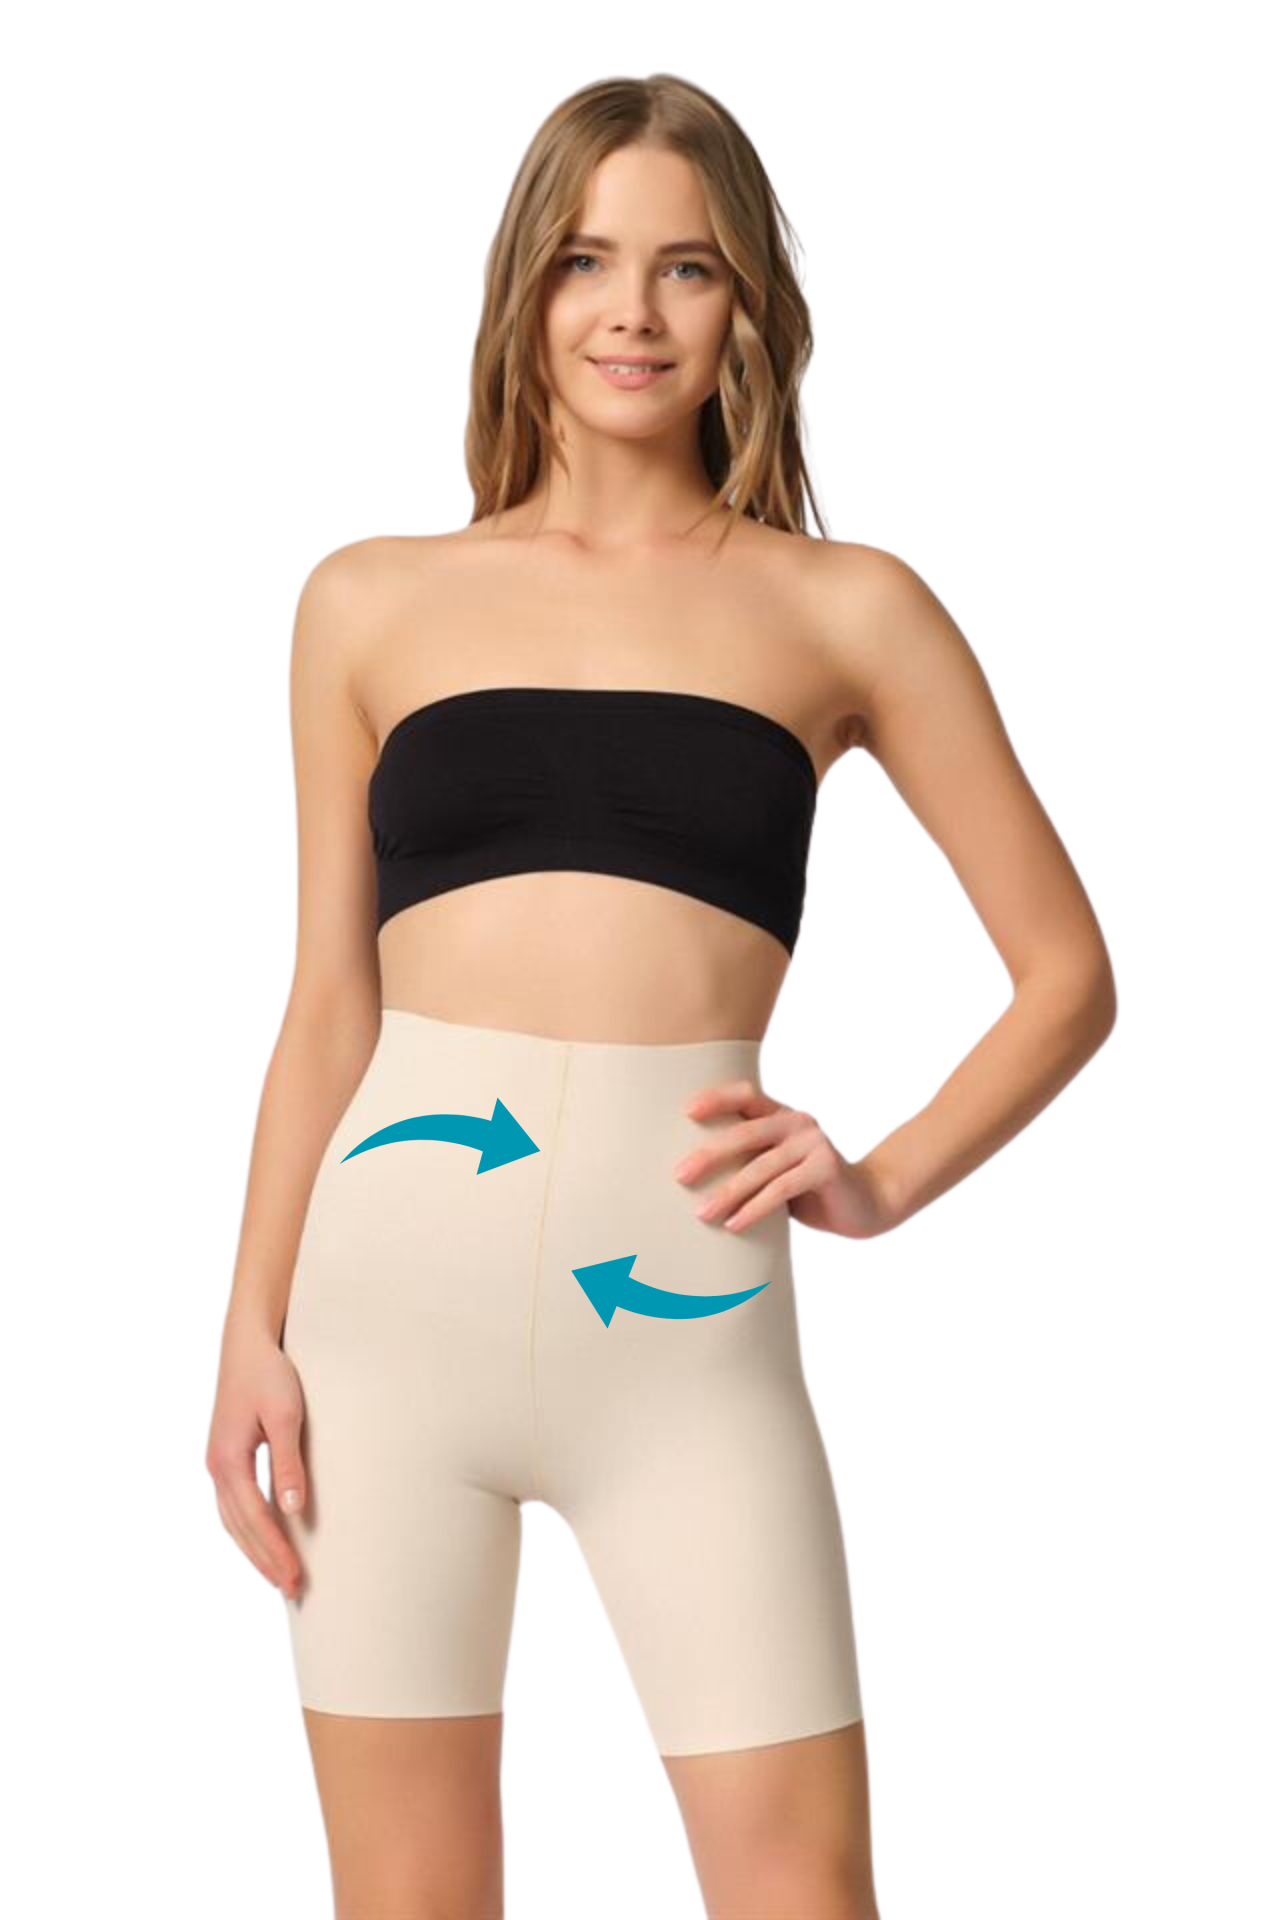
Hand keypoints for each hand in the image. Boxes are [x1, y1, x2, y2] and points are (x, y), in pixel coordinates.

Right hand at [205, 1313, 307, 1598]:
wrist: (247, 1342)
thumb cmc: (269, 1373)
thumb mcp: (285, 1415)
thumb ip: (288, 1463)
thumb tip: (293, 1510)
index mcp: (229, 1461)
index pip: (255, 1520)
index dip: (275, 1551)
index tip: (296, 1578)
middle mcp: (217, 1467)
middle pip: (239, 1528)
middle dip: (265, 1560)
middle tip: (292, 1590)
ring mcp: (218, 1463)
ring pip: (232, 1521)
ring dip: (255, 1549)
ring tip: (279, 1575)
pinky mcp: (226, 1456)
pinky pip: (234, 1506)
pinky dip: (248, 1529)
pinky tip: (264, 1538)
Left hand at [673, 1078, 897, 1239]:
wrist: (867, 1204)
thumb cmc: (811, 1189)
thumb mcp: (777, 1170)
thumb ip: (750, 1162)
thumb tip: (693, 1174)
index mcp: (783, 1116)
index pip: (746, 1095)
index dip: (716, 1098)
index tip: (686, 1112)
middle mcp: (798, 1122)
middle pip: (745, 1132)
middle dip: (709, 1155)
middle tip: (679, 1175)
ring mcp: (814, 1143)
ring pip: (760, 1167)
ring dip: (728, 1192)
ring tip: (702, 1213)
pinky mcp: (825, 1168)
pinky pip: (781, 1189)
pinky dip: (754, 1208)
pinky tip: (734, 1225)